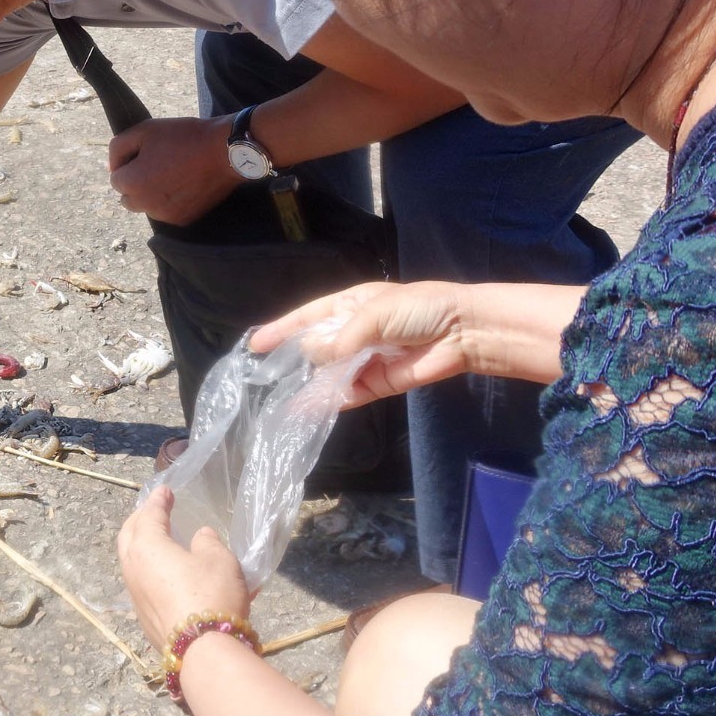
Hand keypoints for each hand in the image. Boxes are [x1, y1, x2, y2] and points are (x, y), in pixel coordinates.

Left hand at [108, 118, 240, 223]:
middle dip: (136, 182)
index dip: (130, 162)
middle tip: (158, 164)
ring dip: (153, 194)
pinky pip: (167, 213)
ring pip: (148, 206)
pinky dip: (171, 202)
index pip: (116, 178)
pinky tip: (185, 184)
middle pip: (128, 197)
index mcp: (132, 184)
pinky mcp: (184, 220)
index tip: (148, 153)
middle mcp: (145, 205)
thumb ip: (119, 147)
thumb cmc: (184, 137)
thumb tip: (111, 167)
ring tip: (174, 173)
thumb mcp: (145, 130)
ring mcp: (165, 216)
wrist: (225, 152)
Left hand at [117, 487, 252, 653]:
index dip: (158, 500)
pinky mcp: (143, 617)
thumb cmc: (210, 595)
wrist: (202, 651)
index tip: (165, 490)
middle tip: (154, 510)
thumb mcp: (218, 559)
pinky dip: (149, 568)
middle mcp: (132, 568)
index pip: (149, 514)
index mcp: (146, 546)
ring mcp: (134, 594)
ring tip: (158, 539)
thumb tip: (199, 537)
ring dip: (142, 545)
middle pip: (129, 535)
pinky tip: (165, 572)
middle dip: (140, 519)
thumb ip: (207, 542)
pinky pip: (141, 582)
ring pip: (131, 560)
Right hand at [249, 280, 473, 407]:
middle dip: (293, 360)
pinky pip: (348, 394)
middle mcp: (353, 332)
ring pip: (328, 374)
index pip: (307, 317)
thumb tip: (311, 357)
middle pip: (315, 347)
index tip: (254, 345)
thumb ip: (339, 339)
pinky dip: (329, 402)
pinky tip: (308, 409)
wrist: (461, 333)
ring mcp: (365, 359)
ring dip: (308, 384)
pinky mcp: (378, 383)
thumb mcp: (372, 314)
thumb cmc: (418, 310)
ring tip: (279, 398)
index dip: (281, 330)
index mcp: (350, 306)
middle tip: (266, 376)